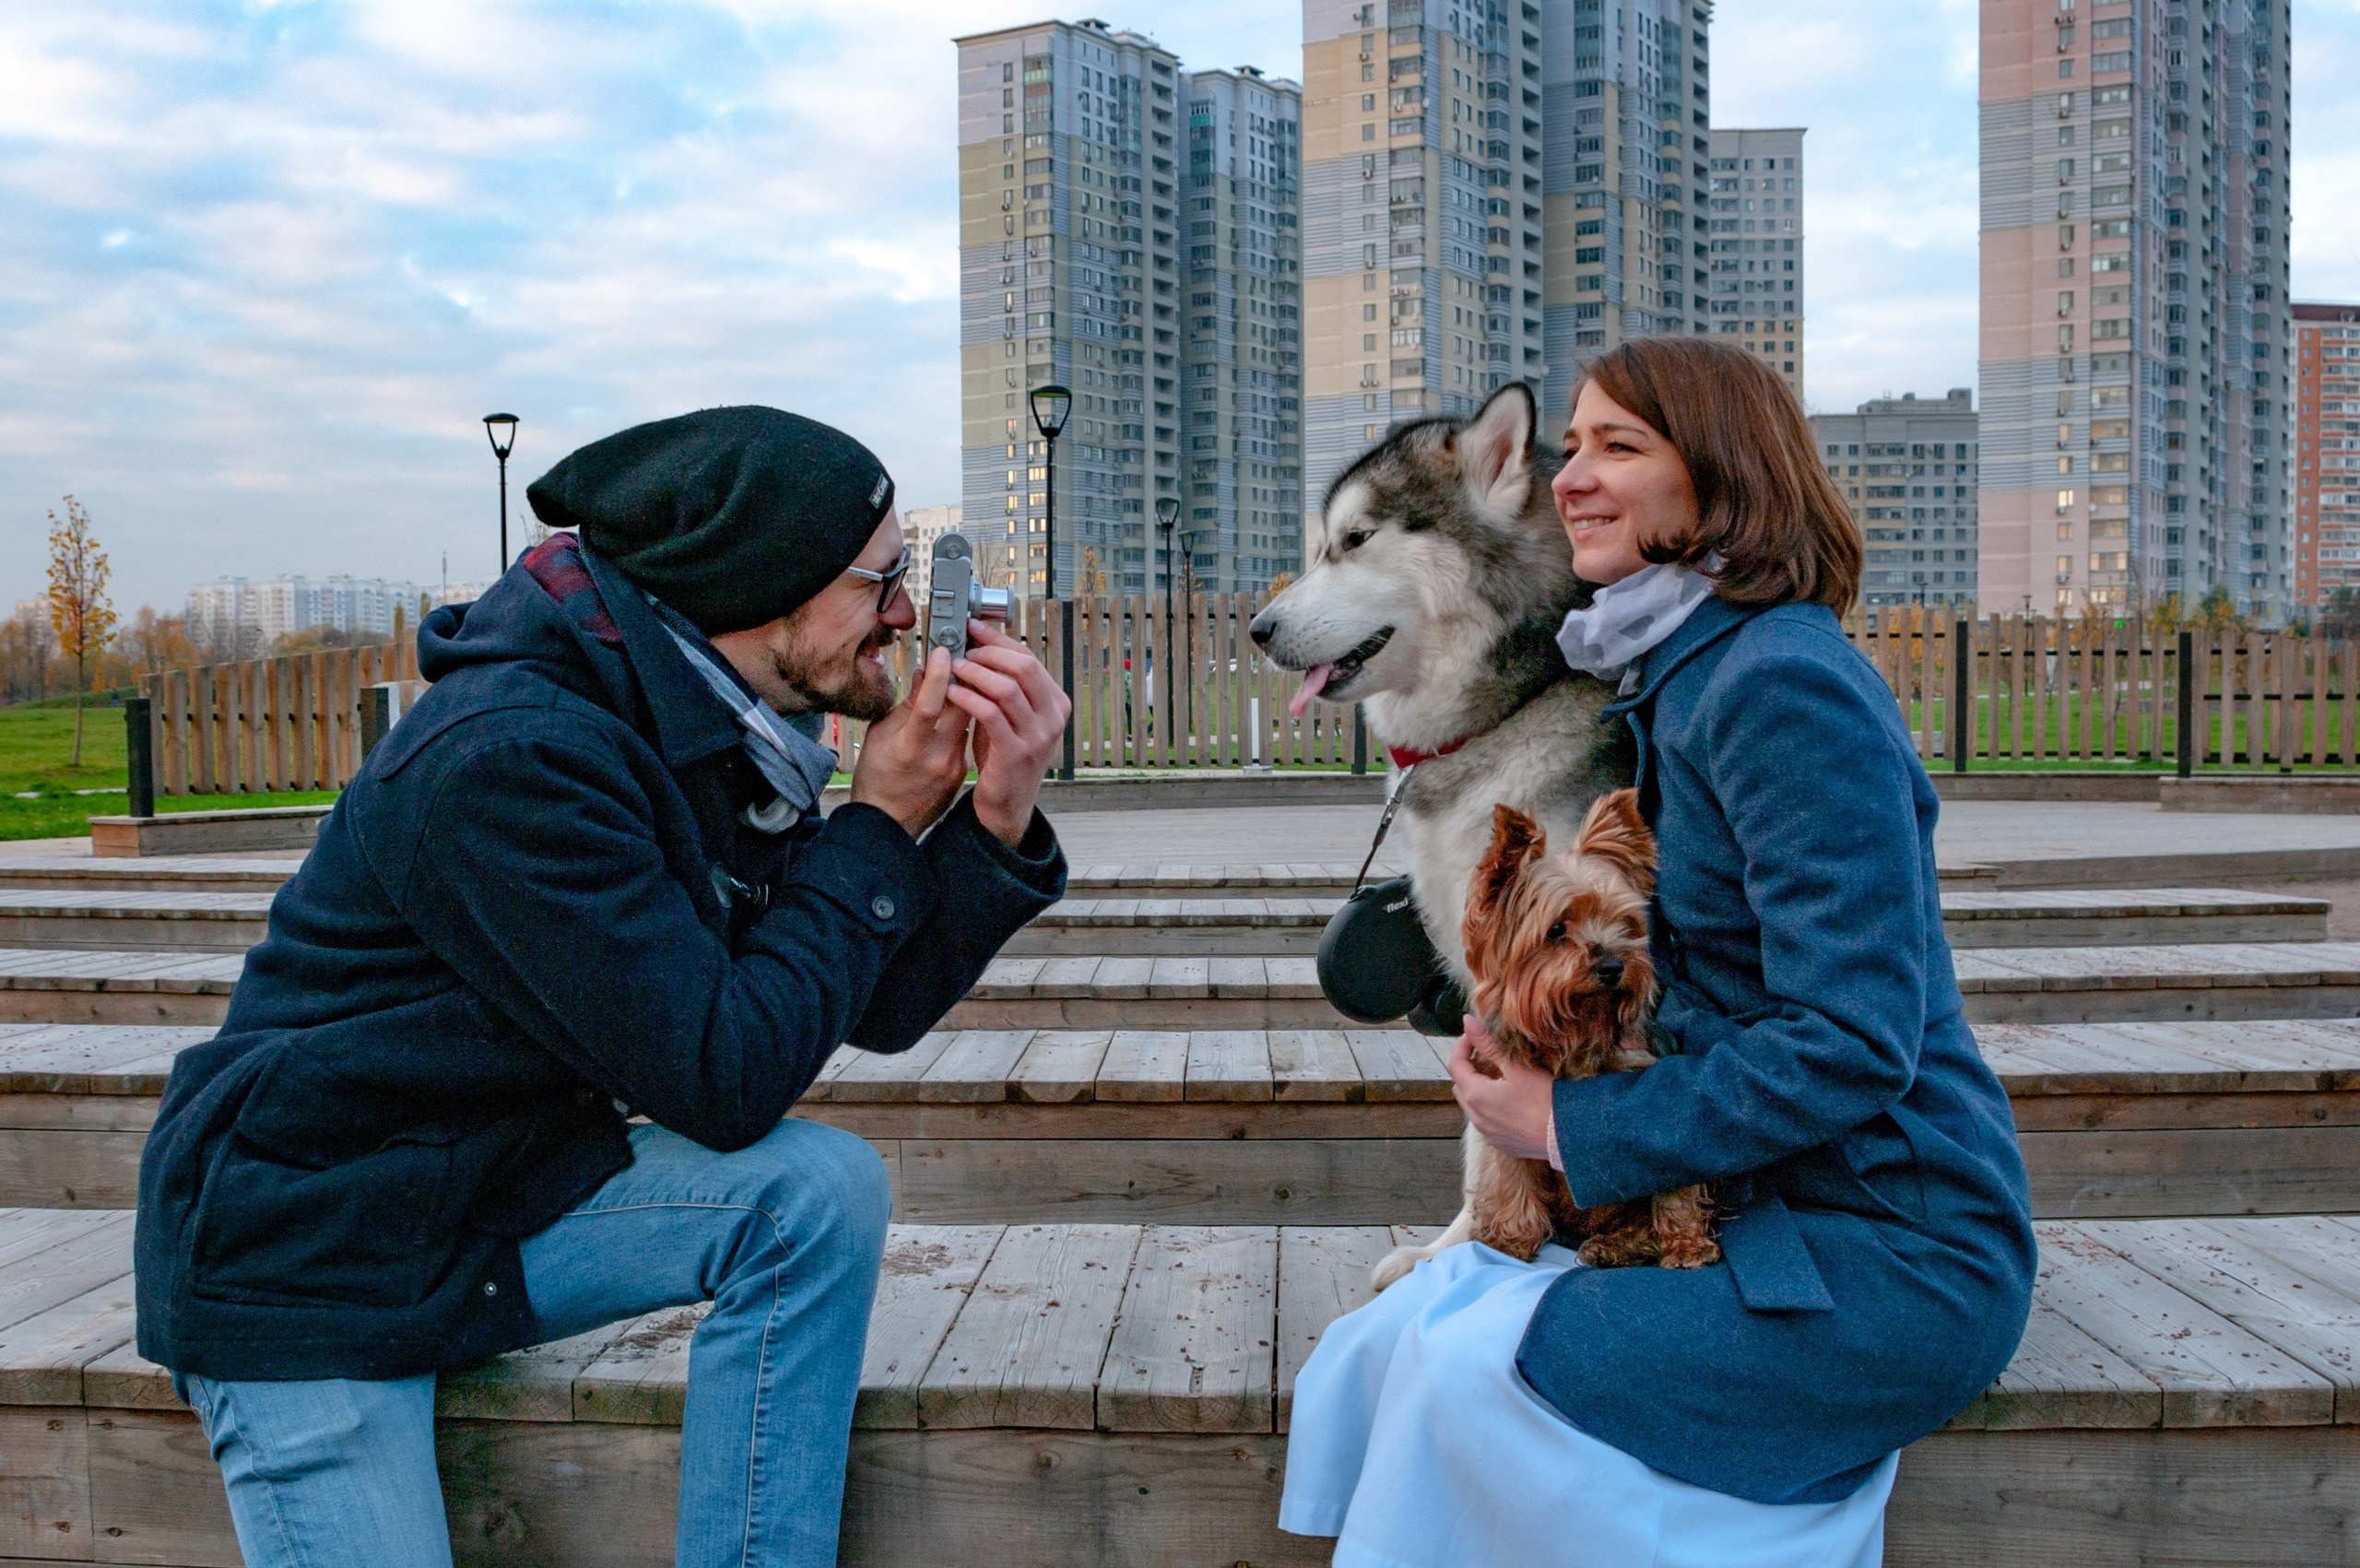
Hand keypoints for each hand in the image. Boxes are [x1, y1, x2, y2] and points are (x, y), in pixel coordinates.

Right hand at [848, 646, 972, 838]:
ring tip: (961, 678)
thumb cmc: (877, 775)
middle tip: (962, 656)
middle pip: (961, 708)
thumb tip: (925, 674)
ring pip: (968, 720)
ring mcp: (953, 767)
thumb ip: (906, 704)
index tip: (944, 651)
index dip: (939, 675)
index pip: (930, 704)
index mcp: (909, 746)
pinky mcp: (963, 772)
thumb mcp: (880, 735)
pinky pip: (967, 738)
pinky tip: (958, 711)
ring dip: (967, 698)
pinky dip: (963, 721)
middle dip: (963, 678)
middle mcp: (936, 757)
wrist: (888, 821)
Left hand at [947, 620, 1069, 845]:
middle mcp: (1054, 717)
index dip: (999, 640)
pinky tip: (952, 692)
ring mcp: (1038, 736)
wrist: (1006, 805)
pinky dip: (968, 698)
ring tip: (953, 670)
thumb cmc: (1003, 756)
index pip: (1029, 658)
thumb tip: (977, 649)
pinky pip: (990, 714)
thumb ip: (1001, 687)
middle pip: (1024, 666)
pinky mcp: (1017, 753)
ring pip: (1007, 688)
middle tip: (963, 651)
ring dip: (975, 673)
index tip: (973, 627)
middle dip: (989, 653)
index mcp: (1055, 703)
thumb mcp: (1010, 717)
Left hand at [1448, 1016, 1556, 1161]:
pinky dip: (1491, 1108)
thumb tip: (1468, 1022)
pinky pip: (1487, 1122)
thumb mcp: (1516, 1066)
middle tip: (1487, 1055)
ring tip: (1501, 1077)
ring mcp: (1488, 1134)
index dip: (1462, 1046)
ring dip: (1479, 1090)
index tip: (1474, 1035)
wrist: (1571, 1135)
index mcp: (1475, 1096)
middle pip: (1461, 1087)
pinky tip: (1511, 1101)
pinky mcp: (1502, 1144)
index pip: (1455, 1065)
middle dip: (1469, 1068)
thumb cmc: (1545, 1098)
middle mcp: (1476, 1118)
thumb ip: (1488, 1044)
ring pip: (1473, 1106)